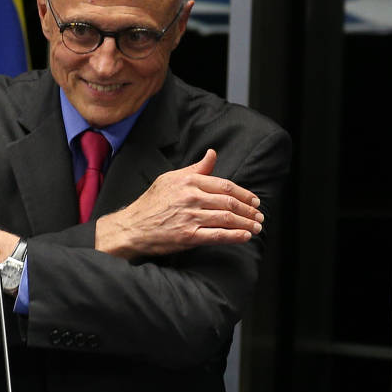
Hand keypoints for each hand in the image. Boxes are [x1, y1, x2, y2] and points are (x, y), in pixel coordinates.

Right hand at [95, 149, 263, 259]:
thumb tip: (212, 154)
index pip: (224, 185)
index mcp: (188, 181)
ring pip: (227, 218)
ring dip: (246, 223)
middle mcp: (191, 197)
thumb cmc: (151, 202)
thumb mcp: (170, 179)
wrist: (132, 226)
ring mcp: (190, 217)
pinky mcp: (189, 236)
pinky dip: (235, 236)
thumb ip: (195, 169)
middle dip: (249, 210)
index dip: (243, 193)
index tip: (254, 200)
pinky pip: (217, 235)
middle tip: (259, 215)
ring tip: (257, 227)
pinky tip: (245, 236)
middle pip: (229, 202)